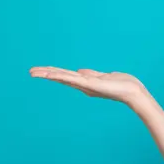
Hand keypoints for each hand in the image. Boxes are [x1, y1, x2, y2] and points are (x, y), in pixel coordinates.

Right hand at [29, 67, 144, 104]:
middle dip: (46, 73)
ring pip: (63, 77)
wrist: (133, 92)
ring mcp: (86, 85)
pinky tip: (50, 74)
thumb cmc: (123, 84)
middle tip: (30, 71)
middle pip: (61, 77)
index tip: (41, 70)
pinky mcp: (90, 85)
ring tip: (33, 72)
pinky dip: (60, 76)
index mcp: (86, 82)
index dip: (53, 72)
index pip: (66, 76)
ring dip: (48, 74)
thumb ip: (92, 74)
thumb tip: (80, 70)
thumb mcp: (104, 76)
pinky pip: (72, 79)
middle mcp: (84, 85)